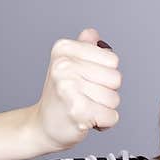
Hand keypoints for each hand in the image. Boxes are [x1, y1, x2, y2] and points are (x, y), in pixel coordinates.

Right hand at [28, 28, 122, 152]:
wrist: (43, 126)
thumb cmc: (60, 95)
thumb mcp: (68, 65)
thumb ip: (83, 48)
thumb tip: (92, 34)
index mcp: (64, 49)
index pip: (112, 59)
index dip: (105, 73)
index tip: (86, 80)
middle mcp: (64, 65)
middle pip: (116, 79)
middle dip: (106, 92)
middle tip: (85, 96)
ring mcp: (69, 88)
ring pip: (114, 99)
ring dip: (104, 108)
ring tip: (85, 107)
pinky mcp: (78, 111)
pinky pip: (112, 117)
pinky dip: (104, 123)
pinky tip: (87, 120)